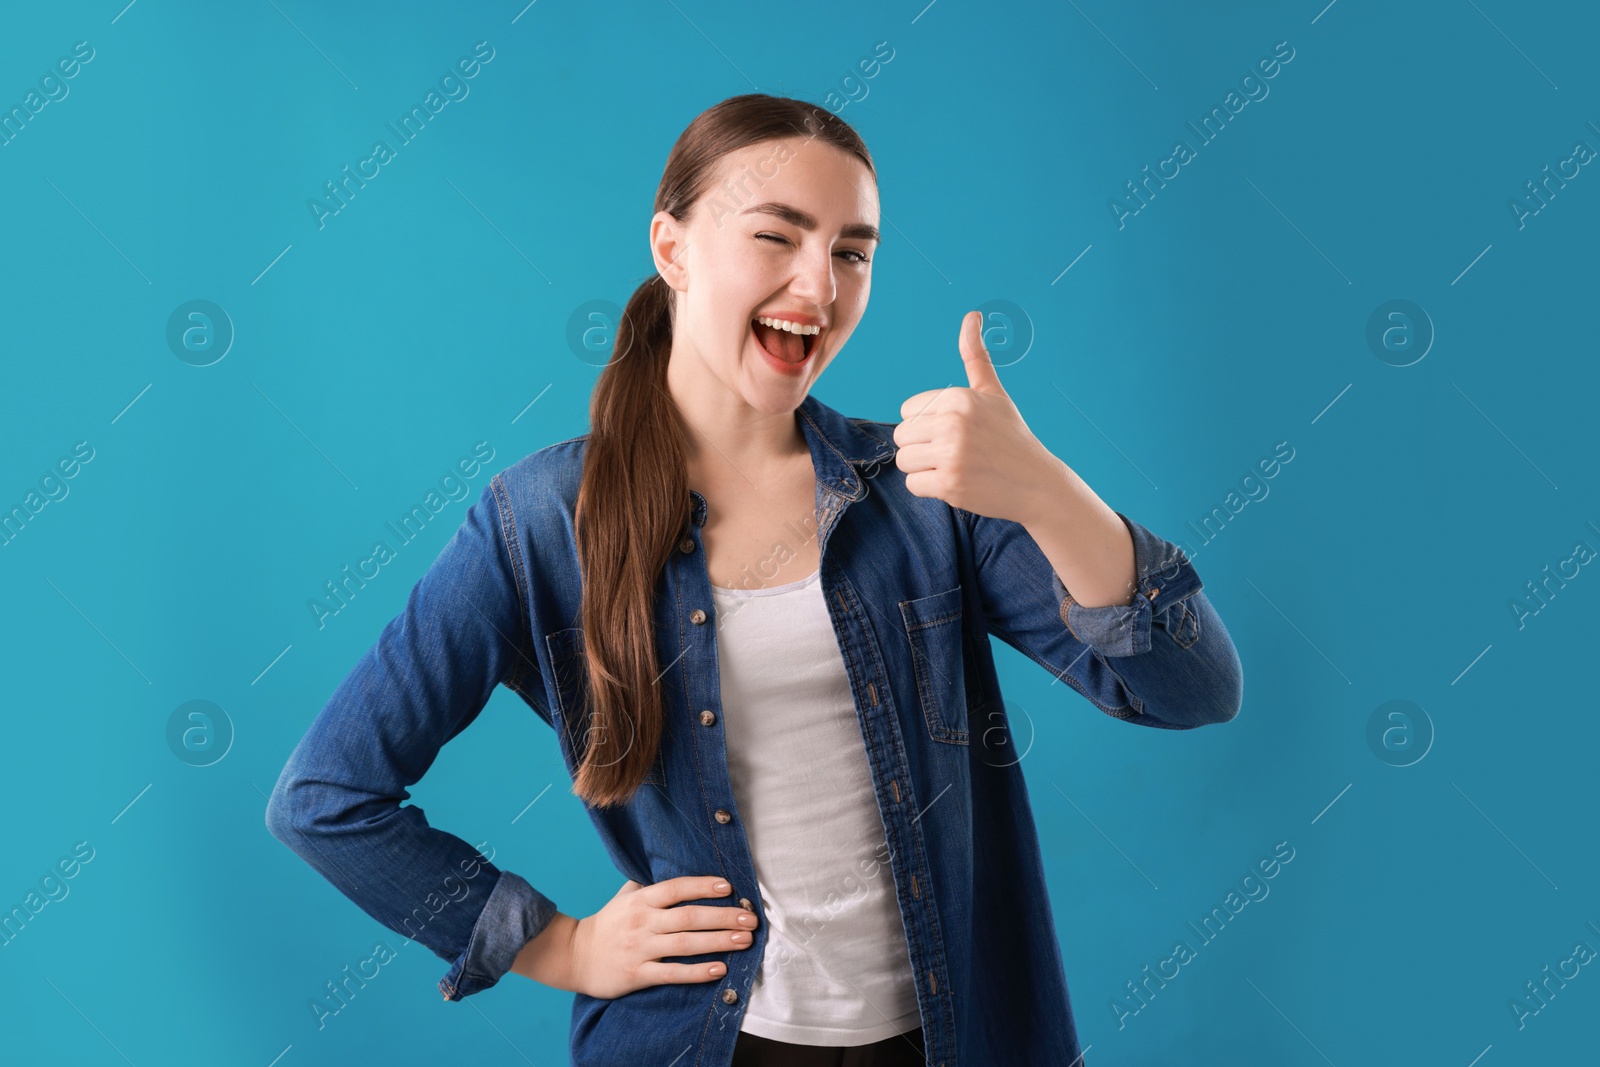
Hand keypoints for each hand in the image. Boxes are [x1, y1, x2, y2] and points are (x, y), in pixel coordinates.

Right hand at [569, 876, 757, 998]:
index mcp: (641, 900)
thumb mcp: (625, 897)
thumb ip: (650, 885)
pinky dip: (697, 972)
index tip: (729, 888)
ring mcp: (639, 949)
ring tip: (745, 940)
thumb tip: (677, 864)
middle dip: (723, 917)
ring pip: (685, 944)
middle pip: (688, 917)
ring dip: (718, 942)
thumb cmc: (608, 924)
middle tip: (751, 918)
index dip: (702, 886)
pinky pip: (672, 973)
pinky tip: (719, 969)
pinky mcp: (637, 975)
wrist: (573, 956)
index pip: (676, 888)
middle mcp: (642, 922)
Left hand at [893, 310, 1062, 524]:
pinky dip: (930, 489)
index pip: (907, 410)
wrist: (1036, 483)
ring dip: (923, 469)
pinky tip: (957, 482)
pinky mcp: (950, 484)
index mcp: (959, 397)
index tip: (954, 432)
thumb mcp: (993, 392)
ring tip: (954, 466)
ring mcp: (951, 454)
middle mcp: (953, 422)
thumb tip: (971, 315)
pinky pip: (913, 485)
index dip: (926, 424)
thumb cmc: (1010, 436)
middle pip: (901, 435)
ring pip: (903, 461)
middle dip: (921, 447)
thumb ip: (975, 356)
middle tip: (954, 452)